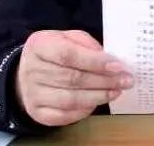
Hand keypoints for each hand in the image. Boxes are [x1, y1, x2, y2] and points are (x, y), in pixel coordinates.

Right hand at [15, 30, 132, 126]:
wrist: (28, 72)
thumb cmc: (54, 51)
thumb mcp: (68, 37)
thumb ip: (86, 43)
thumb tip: (107, 59)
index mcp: (39, 46)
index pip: (69, 55)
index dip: (95, 61)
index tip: (118, 66)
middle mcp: (31, 70)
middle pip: (72, 79)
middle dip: (103, 80)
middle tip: (126, 80)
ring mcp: (32, 94)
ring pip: (70, 99)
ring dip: (98, 96)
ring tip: (117, 91)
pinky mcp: (37, 112)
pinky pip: (64, 115)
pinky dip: (84, 110)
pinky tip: (98, 102)